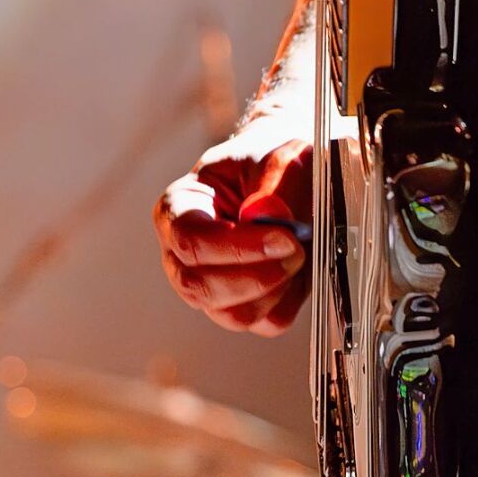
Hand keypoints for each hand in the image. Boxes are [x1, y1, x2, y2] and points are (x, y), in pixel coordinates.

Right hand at [154, 119, 312, 336]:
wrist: (296, 175)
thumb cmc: (275, 162)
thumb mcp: (278, 154)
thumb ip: (275, 183)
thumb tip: (268, 216)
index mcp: (179, 208)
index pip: (189, 240)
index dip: (236, 247)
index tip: (284, 237)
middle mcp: (184, 254)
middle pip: (198, 288)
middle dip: (254, 277)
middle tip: (296, 250)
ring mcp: (212, 286)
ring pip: (231, 313)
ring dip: (274, 290)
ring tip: (299, 254)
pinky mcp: (246, 306)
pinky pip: (265, 322)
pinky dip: (289, 300)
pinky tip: (298, 271)